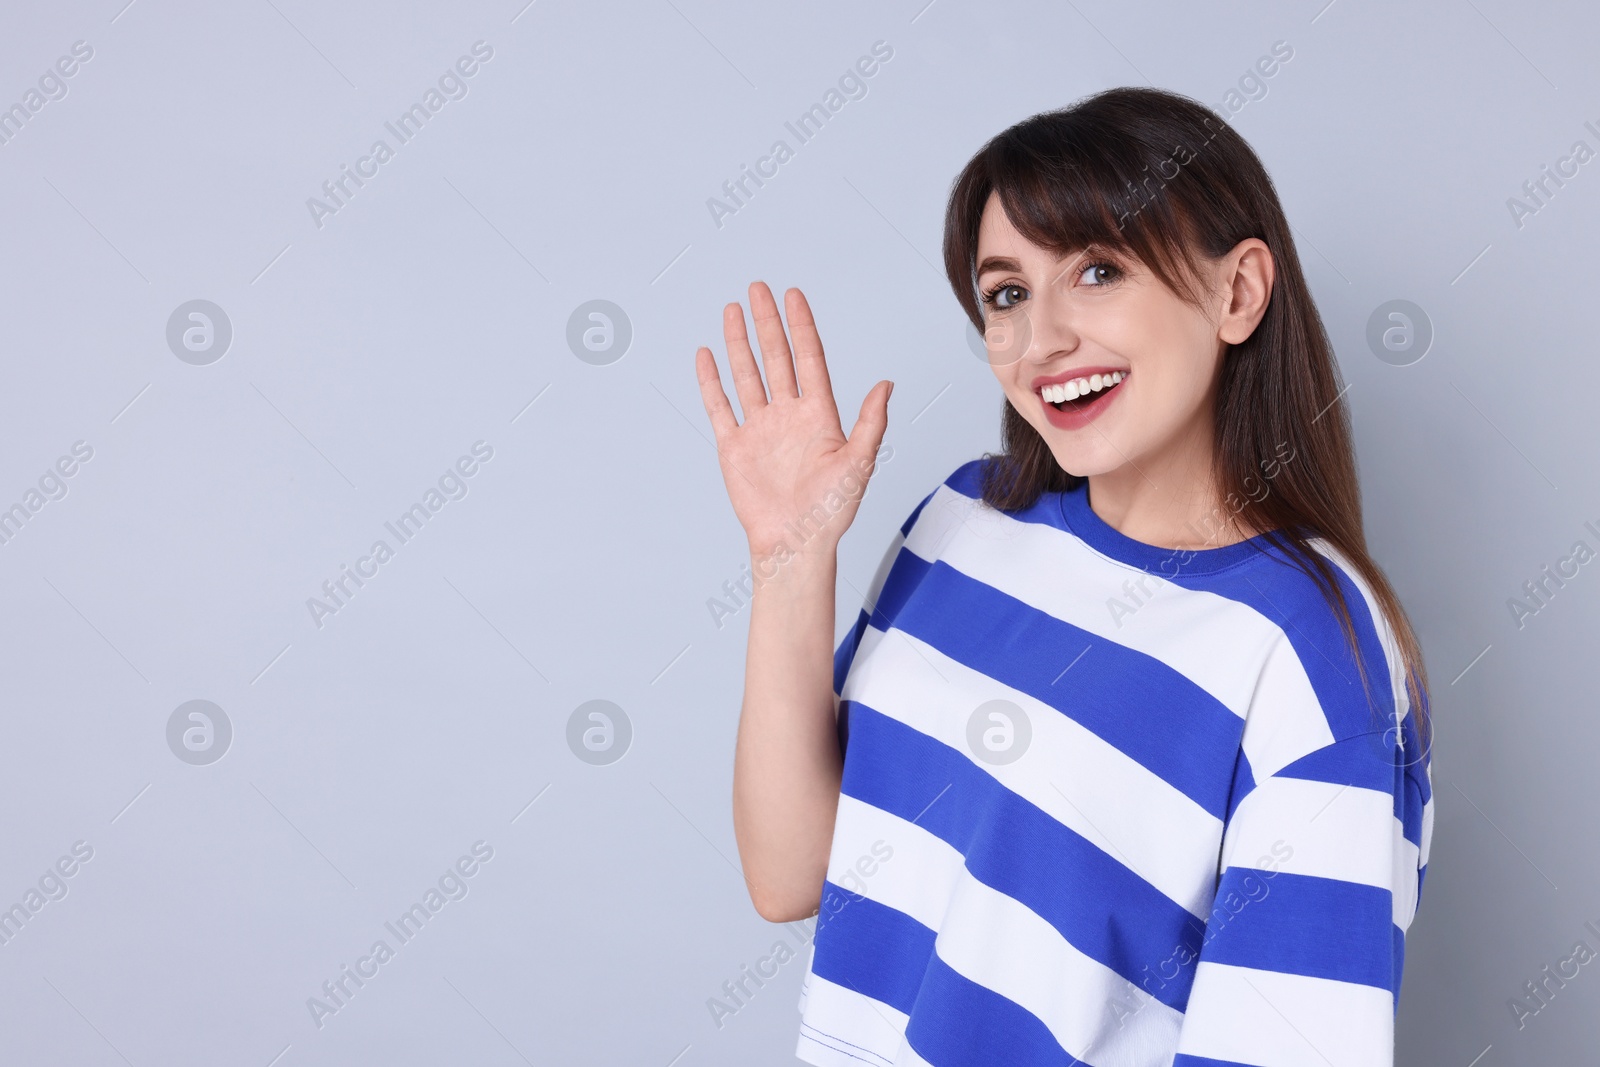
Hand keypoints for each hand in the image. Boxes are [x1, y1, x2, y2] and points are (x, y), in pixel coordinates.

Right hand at [695, 282, 891, 560]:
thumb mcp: (859, 464)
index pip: (808, 359)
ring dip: (739, 343)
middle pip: (776, 358)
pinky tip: (706, 355)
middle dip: (767, 323)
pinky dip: (711, 381)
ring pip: (747, 375)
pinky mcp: (734, 446)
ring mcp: (759, 429)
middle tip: (758, 288)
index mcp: (818, 415)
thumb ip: (870, 422)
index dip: (801, 326)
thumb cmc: (831, 512)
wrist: (794, 544)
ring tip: (733, 309)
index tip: (793, 296)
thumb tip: (887, 384)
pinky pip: (720, 406)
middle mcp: (788, 416)